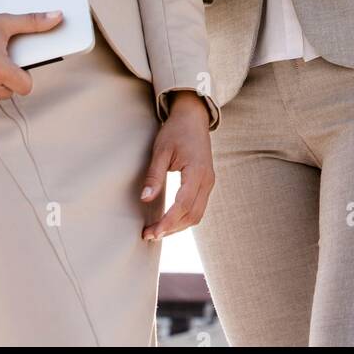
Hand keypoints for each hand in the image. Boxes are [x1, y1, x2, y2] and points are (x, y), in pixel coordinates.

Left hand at [140, 94, 214, 239]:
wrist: (193, 117)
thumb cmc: (176, 131)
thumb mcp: (161, 150)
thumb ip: (154, 175)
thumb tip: (145, 199)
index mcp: (197, 171)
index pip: (183, 205)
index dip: (167, 222)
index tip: (152, 232)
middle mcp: (207, 180)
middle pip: (192, 215)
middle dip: (171, 229)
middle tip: (149, 235)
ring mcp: (209, 182)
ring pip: (197, 215)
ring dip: (178, 226)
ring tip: (157, 231)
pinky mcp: (206, 183)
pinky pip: (198, 207)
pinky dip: (184, 218)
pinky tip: (169, 221)